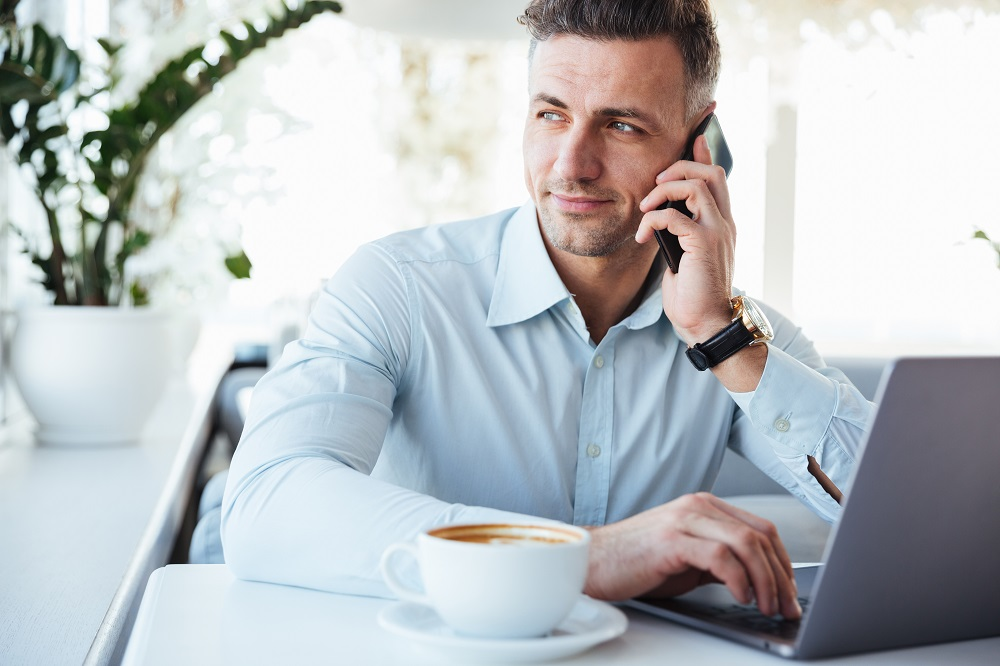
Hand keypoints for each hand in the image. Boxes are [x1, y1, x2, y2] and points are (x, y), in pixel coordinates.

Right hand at [584, 493, 801, 618]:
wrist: (592, 563)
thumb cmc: (636, 563)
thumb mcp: (688, 560)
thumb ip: (722, 561)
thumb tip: (761, 583)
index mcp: (704, 506)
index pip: (761, 528)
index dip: (783, 562)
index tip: (790, 592)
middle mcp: (697, 506)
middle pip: (759, 536)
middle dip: (781, 576)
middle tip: (787, 607)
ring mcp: (684, 520)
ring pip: (746, 543)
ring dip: (765, 581)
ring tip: (767, 607)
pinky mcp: (671, 540)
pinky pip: (720, 556)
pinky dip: (738, 579)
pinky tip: (740, 597)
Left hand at [634, 134, 735, 344]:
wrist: (706, 323)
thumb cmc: (692, 294)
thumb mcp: (684, 255)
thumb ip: (680, 233)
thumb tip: (662, 217)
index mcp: (721, 224)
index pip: (717, 179)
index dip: (703, 156)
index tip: (692, 140)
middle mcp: (724, 223)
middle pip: (711, 173)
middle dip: (680, 168)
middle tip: (656, 183)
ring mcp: (717, 232)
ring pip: (696, 186)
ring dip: (663, 191)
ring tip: (646, 208)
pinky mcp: (703, 244)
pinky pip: (675, 216)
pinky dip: (653, 220)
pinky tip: (642, 236)